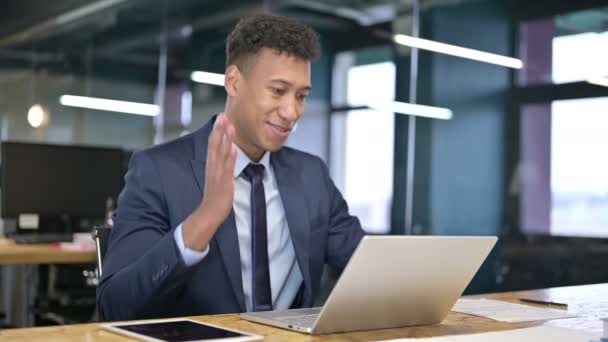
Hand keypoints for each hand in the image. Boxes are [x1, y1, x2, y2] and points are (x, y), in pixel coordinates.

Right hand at [182, 113, 236, 250]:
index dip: (217, 130)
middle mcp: (213, 168)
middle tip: (223, 114)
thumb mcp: (218, 176)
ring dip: (225, 139)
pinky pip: (228, 169)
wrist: (209, 214)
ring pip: (221, 154)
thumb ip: (223, 162)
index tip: (221, 116)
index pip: (213, 144)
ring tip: (229, 126)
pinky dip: (230, 158)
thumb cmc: (215, 196)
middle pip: (215, 145)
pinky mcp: (224, 183)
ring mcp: (218, 175)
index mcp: (212, 166)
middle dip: (220, 129)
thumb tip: (230, 148)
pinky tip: (234, 148)